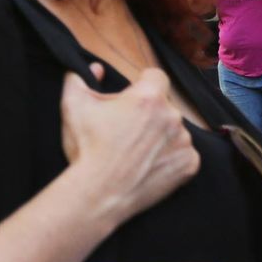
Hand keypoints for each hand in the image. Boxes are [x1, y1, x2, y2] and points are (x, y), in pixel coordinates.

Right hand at [61, 65, 198, 226]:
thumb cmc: (86, 148)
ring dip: (160, 135)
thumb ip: (79, 77)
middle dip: (148, 112)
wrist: (98, 193)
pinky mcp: (189, 165)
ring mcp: (184, 142)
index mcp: (148, 97)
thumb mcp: (72, 105)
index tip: (130, 98)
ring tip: (136, 151)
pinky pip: (183, 154)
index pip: (156, 76)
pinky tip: (148, 165)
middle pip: (164, 105)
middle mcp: (173, 116)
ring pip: (174, 130)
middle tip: (125, 129)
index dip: (141, 84)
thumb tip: (95, 68)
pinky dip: (169, 157)